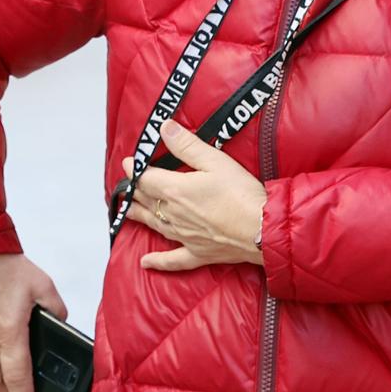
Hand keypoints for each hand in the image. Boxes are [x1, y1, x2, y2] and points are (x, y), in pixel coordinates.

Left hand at [125, 120, 266, 272]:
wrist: (264, 230)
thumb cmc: (242, 194)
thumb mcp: (215, 161)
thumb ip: (186, 145)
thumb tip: (164, 128)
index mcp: (174, 191)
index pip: (144, 179)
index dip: (134, 170)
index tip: (129, 163)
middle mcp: (173, 215)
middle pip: (146, 201)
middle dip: (134, 191)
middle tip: (126, 185)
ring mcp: (184, 236)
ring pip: (154, 225)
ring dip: (138, 216)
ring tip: (126, 211)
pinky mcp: (198, 253)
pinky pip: (174, 260)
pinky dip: (158, 262)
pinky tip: (146, 263)